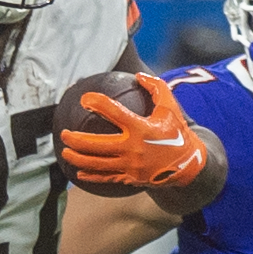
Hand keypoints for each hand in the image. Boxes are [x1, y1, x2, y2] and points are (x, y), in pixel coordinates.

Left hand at [60, 73, 208, 190]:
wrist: (188, 166)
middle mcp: (134, 149)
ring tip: (64, 152)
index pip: (115, 113)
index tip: (85, 98)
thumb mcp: (171, 108)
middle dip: (77, 140)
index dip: (99, 103)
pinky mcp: (130, 178)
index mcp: (142, 129)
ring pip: (98, 164)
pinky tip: (78, 173)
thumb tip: (138, 75)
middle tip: (64, 134)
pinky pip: (106, 178)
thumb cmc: (176, 133)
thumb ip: (156, 88)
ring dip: (78, 158)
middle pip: (98, 145)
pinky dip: (91, 175)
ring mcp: (131, 166)